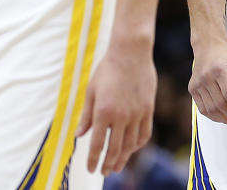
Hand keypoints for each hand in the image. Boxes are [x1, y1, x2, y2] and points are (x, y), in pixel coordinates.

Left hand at [76, 42, 155, 174]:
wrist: (131, 53)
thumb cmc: (107, 69)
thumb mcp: (91, 91)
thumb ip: (86, 116)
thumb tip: (78, 136)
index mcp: (103, 112)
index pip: (97, 144)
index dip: (93, 160)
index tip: (91, 169)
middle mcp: (121, 116)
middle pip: (115, 149)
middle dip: (108, 164)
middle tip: (104, 173)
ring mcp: (136, 114)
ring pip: (131, 145)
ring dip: (123, 158)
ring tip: (117, 166)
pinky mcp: (148, 110)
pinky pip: (144, 134)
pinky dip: (137, 145)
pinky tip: (132, 149)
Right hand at [189, 37, 226, 125]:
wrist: (207, 45)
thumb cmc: (225, 54)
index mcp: (219, 69)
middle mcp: (206, 77)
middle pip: (220, 104)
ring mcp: (197, 84)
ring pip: (210, 109)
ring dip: (223, 118)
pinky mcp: (192, 88)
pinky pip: (202, 108)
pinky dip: (212, 116)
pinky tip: (221, 117)